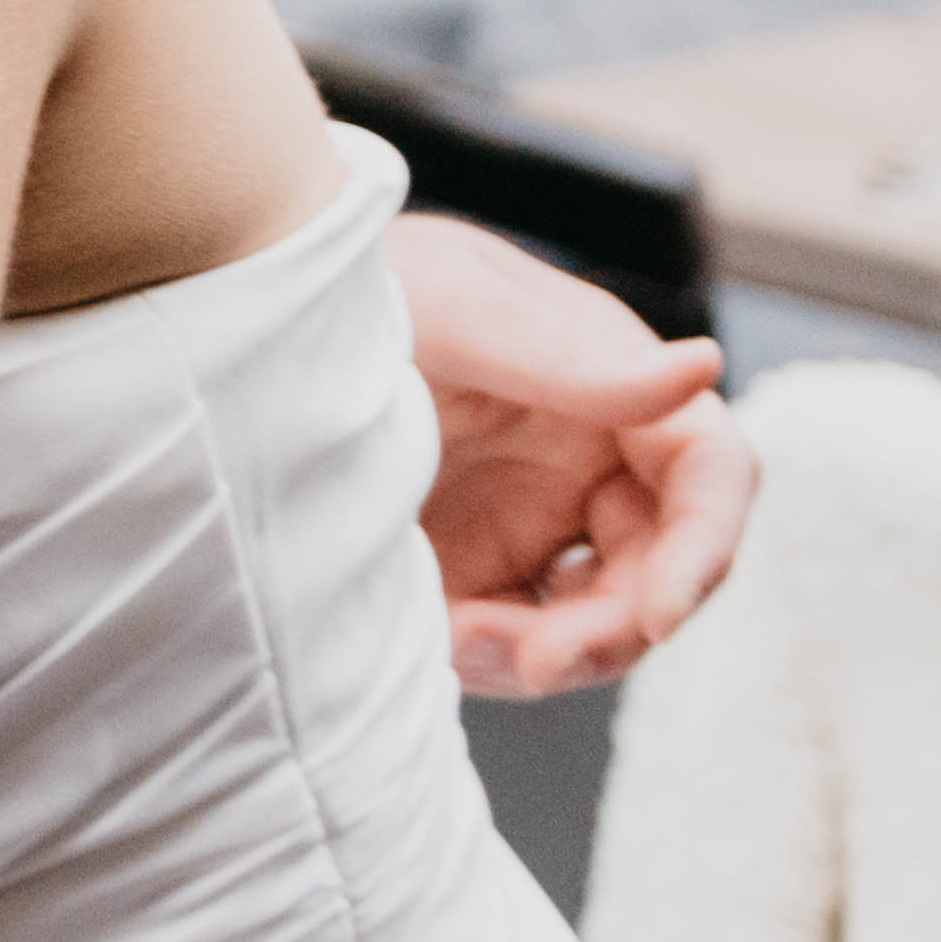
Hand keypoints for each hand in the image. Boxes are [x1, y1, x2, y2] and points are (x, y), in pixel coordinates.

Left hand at [388, 212, 754, 696]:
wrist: (230, 320)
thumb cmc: (342, 282)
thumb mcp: (447, 307)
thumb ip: (569, 357)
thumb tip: (705, 365)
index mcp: (601, 377)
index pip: (709, 469)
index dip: (706, 547)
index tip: (660, 616)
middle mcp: (581, 454)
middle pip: (661, 568)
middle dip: (614, 629)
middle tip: (534, 659)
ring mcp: (530, 516)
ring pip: (597, 621)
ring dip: (549, 655)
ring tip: (460, 643)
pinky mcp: (472, 568)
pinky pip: (518, 640)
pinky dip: (493, 659)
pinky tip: (433, 640)